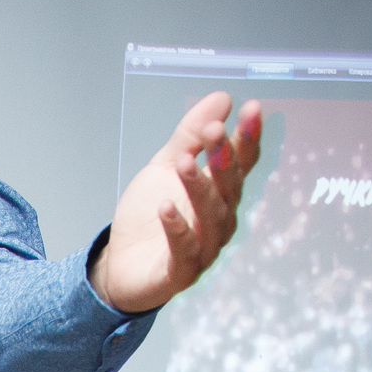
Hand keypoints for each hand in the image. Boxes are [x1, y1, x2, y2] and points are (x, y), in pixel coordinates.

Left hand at [91, 91, 260, 314]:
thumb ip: (190, 136)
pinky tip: (165, 208)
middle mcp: (219, 221)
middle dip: (223, 159)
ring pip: (210, 218)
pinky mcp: (180, 273)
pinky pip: (184, 251)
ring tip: (183, 164)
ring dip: (199, 189)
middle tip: (213, 131)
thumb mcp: (165, 166)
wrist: (120, 265)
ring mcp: (203, 249)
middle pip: (229, 188)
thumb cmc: (149, 215)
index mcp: (220, 194)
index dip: (248, 138)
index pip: (242, 164)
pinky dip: (177, 230)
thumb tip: (222, 98)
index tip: (251, 108)